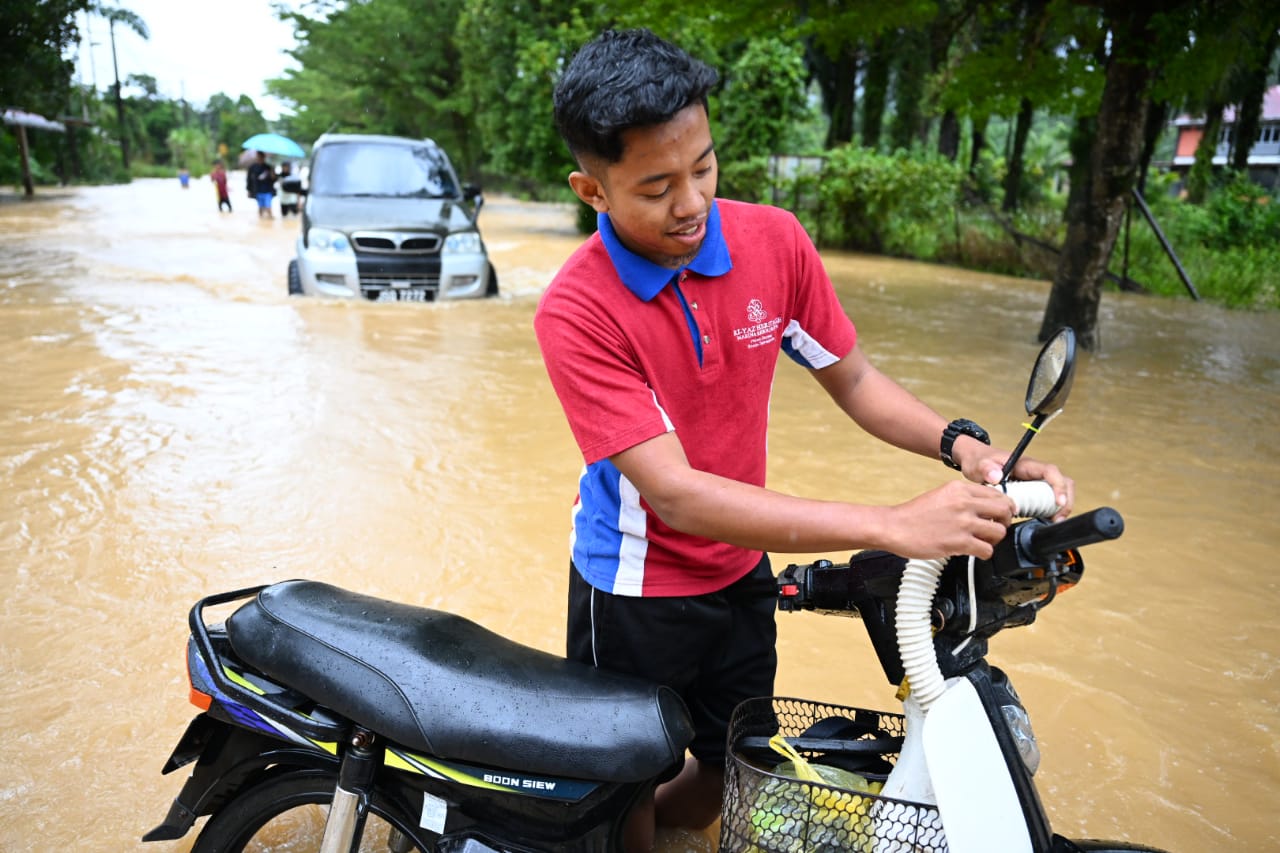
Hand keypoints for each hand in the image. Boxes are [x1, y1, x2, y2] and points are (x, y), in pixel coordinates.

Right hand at [882, 479, 1015, 559]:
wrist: (894, 527)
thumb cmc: (914, 515)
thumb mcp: (941, 495)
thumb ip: (963, 498)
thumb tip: (985, 508)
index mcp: (959, 488)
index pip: (998, 494)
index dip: (1003, 506)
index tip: (1001, 514)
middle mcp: (964, 503)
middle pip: (1004, 510)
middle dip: (1004, 521)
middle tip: (996, 528)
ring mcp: (962, 523)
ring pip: (999, 532)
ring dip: (994, 539)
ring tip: (983, 541)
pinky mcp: (959, 542)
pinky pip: (987, 550)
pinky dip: (984, 553)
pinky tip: (974, 551)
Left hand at [953, 438, 1073, 521]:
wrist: (975, 460)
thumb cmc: (979, 459)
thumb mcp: (979, 464)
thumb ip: (986, 469)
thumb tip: (997, 476)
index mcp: (1025, 464)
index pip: (1050, 472)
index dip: (1058, 486)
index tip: (1059, 502)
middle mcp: (1033, 473)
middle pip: (1061, 482)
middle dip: (1065, 501)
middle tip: (1058, 518)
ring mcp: (1033, 483)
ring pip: (1056, 493)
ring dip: (1059, 508)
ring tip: (1053, 522)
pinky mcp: (1030, 492)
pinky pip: (1046, 500)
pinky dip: (1049, 510)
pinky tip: (1044, 521)